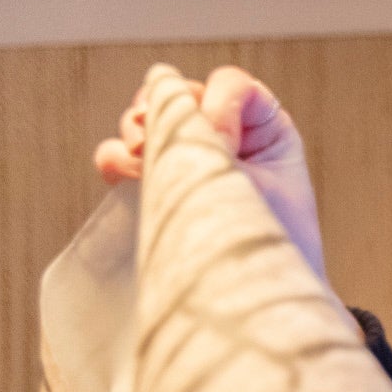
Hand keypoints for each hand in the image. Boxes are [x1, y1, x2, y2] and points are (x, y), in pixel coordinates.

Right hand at [93, 65, 326, 282]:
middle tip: (155, 136)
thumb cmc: (275, 247)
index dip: (218, 105)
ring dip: (136, 130)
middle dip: (163, 110)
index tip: (224, 147)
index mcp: (268, 132)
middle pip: (181, 95)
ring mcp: (190, 163)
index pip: (231, 86)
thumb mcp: (255, 184)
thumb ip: (215, 135)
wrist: (262, 305)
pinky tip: (126, 174)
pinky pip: (122, 156)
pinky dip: (116, 158)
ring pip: (148, 121)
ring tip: (142, 157)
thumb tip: (165, 88)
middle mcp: (229, 141)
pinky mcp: (161, 189)